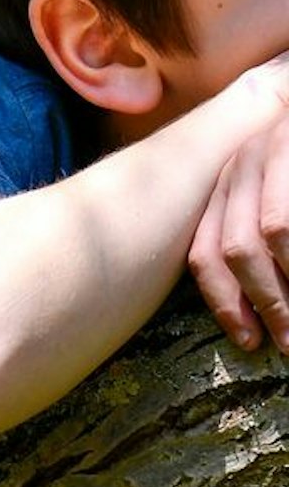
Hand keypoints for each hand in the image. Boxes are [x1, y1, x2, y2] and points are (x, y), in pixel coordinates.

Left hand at [188, 117, 288, 352]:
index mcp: (225, 181)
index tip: (247, 340)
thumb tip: (258, 301)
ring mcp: (271, 149)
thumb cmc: (283, 167)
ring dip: (286, 288)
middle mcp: (239, 164)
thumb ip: (254, 230)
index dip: (225, 301)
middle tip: (287, 342)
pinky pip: (283, 220)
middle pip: (235, 248)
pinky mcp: (288, 144)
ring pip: (267, 234)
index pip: (206, 249)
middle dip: (264, 302)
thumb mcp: (268, 190)